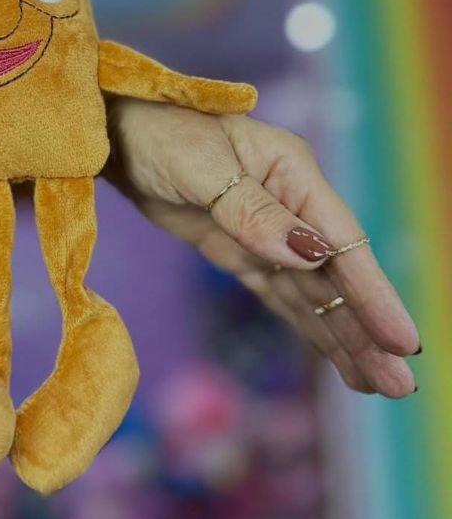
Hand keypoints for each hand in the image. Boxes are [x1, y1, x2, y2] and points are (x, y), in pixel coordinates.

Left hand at [105, 98, 419, 397]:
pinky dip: (306, 326)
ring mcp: (265, 230)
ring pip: (311, 292)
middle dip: (365, 329)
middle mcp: (290, 204)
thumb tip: (311, 255)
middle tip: (398, 384)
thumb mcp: (204, 168)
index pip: (342, 241)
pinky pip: (279, 294)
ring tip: (376, 385)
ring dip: (342, 337)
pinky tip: (334, 358)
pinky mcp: (238, 250)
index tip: (402, 340)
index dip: (373, 293)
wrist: (118, 134)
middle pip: (335, 275)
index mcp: (293, 173)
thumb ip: (254, 212)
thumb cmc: (160, 133)